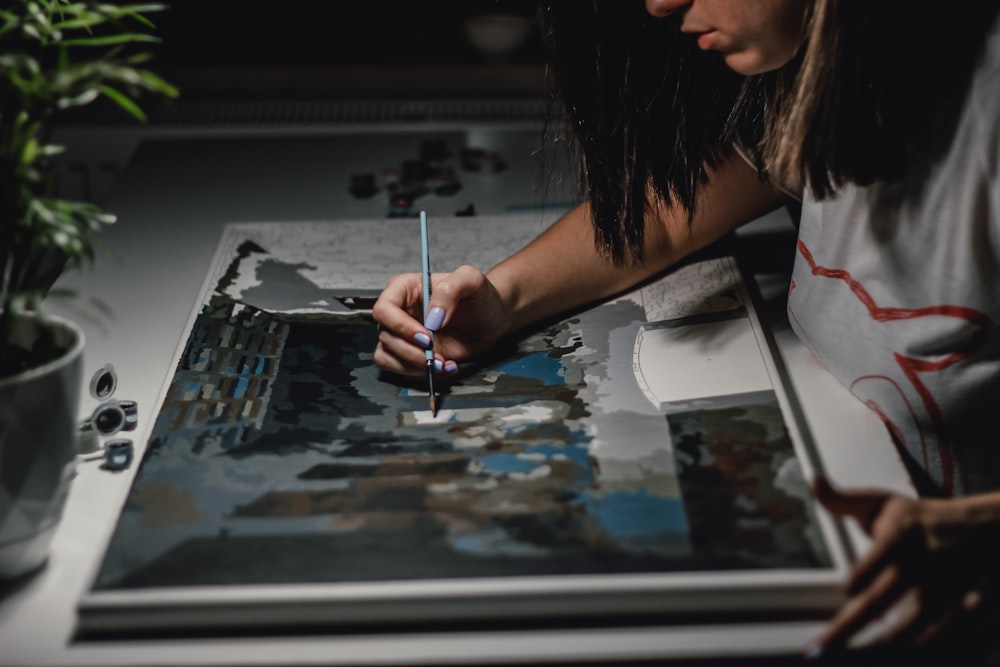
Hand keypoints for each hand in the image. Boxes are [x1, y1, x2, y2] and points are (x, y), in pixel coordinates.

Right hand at [372, 265, 512, 377]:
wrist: (493, 319)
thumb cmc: (479, 295)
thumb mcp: (470, 280)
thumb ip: (450, 289)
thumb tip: (433, 317)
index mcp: (404, 289)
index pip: (384, 309)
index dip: (400, 326)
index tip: (426, 337)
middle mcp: (399, 313)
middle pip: (386, 337)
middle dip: (411, 352)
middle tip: (437, 355)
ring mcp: (404, 336)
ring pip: (387, 357)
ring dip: (414, 366)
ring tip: (443, 363)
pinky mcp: (413, 355)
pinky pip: (403, 370)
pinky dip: (422, 374)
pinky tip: (445, 367)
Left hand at [808, 476, 999, 658]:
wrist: (993, 532)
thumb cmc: (927, 521)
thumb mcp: (886, 503)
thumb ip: (843, 500)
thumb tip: (812, 480)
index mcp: (904, 536)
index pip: (884, 554)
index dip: (867, 571)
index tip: (848, 589)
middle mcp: (928, 566)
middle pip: (886, 602)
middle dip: (850, 629)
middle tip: (818, 650)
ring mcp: (953, 596)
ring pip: (916, 633)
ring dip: (882, 654)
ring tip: (847, 665)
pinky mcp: (974, 619)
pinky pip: (950, 649)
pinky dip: (928, 660)